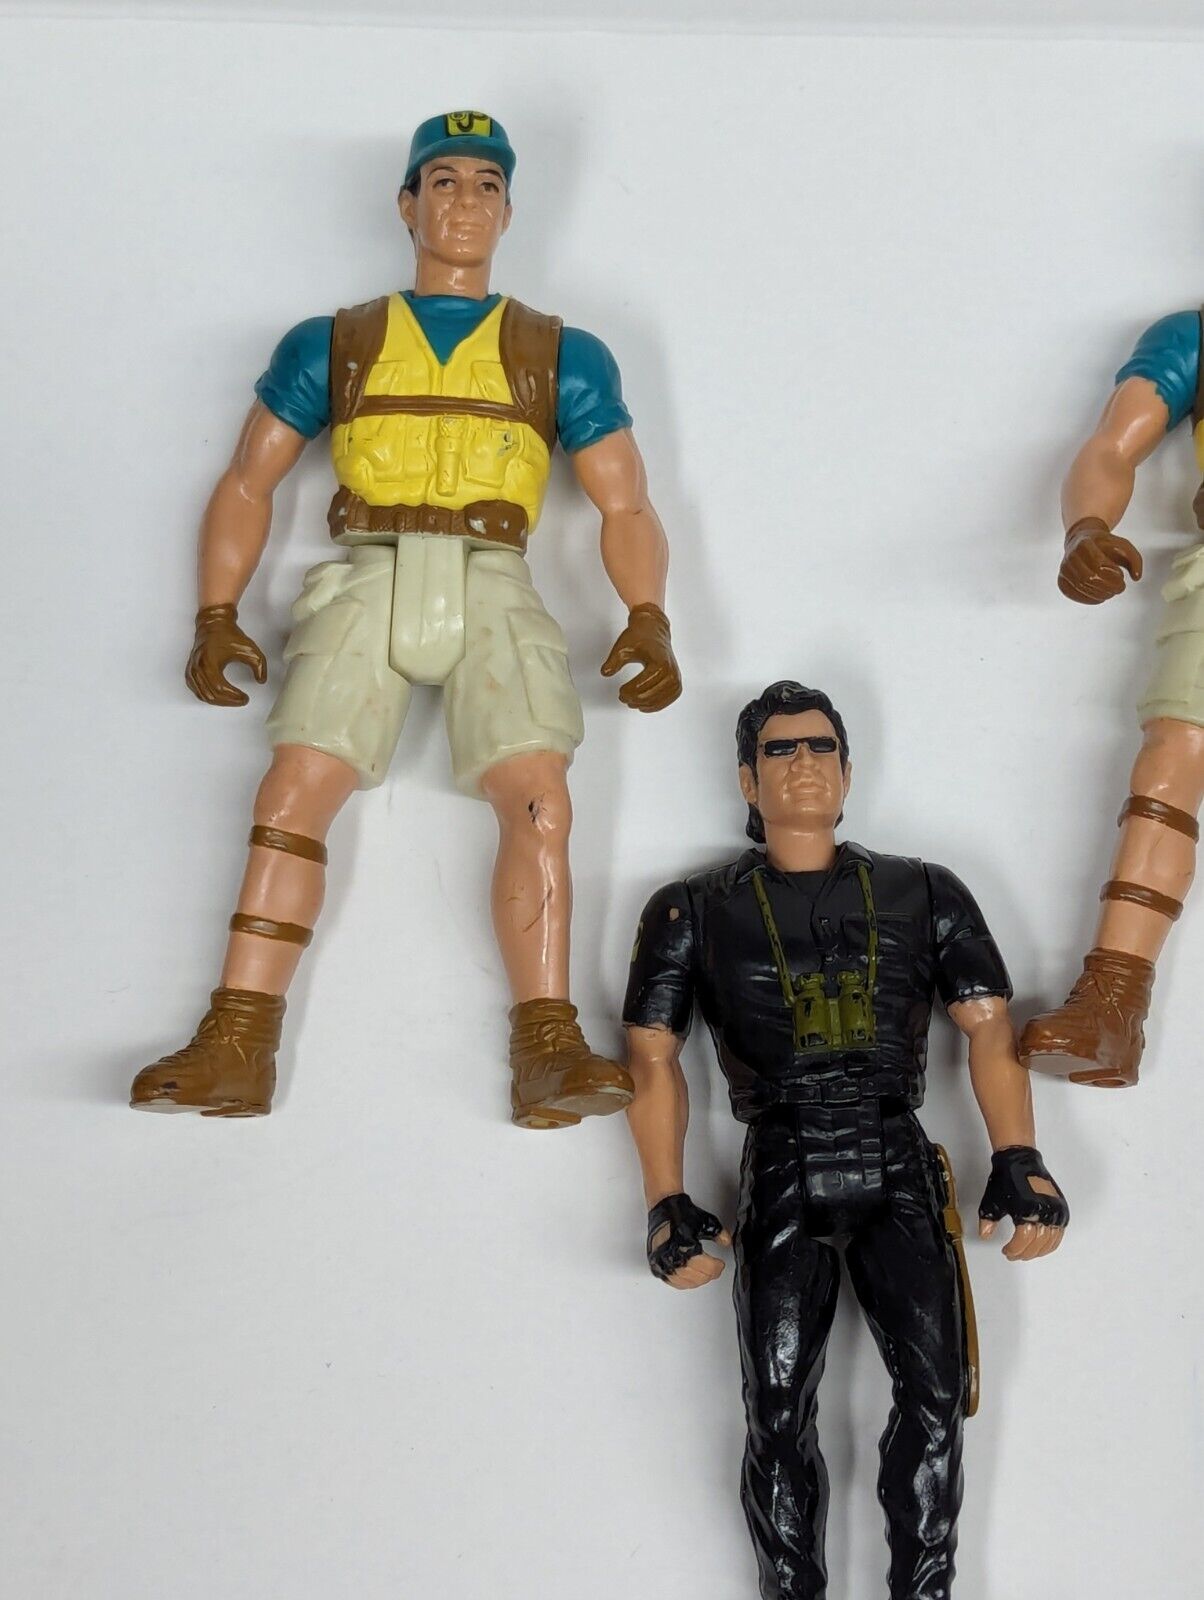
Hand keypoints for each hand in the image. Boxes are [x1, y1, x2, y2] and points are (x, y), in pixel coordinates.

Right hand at [185, 603, 267, 706]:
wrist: (213, 624)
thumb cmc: (228, 635)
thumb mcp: (249, 648)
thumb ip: (259, 665)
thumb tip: (261, 680)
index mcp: (209, 661)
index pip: (220, 688)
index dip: (233, 697)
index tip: (245, 698)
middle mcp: (197, 667)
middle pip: (211, 695)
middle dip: (229, 701)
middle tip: (241, 700)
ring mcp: (191, 670)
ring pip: (204, 696)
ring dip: (220, 701)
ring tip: (233, 699)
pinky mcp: (190, 672)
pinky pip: (197, 691)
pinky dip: (209, 697)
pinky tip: (221, 696)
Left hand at [601, 603, 681, 711]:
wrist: (653, 629)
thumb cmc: (640, 636)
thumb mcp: (622, 647)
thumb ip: (613, 662)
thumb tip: (605, 673)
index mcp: (660, 663)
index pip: (641, 687)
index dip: (628, 692)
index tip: (620, 691)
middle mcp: (671, 671)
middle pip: (649, 695)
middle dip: (634, 699)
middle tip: (623, 697)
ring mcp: (676, 677)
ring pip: (659, 700)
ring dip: (644, 704)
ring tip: (632, 702)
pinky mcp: (677, 681)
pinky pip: (668, 699)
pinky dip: (657, 705)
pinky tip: (645, 705)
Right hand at [646, 1192, 730, 1287]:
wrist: (663, 1205)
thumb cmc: (681, 1212)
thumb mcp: (707, 1222)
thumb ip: (720, 1235)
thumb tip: (726, 1243)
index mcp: (686, 1249)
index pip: (708, 1269)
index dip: (718, 1267)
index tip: (720, 1264)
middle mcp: (673, 1258)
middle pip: (697, 1277)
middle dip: (709, 1274)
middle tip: (714, 1269)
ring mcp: (663, 1262)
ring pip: (684, 1282)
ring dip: (696, 1280)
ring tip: (702, 1273)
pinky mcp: (656, 1263)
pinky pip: (670, 1280)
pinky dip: (681, 1281)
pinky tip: (686, 1277)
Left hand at [978, 1146, 1068, 1261]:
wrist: (1020, 1160)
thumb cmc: (1006, 1178)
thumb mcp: (992, 1202)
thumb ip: (987, 1222)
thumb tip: (986, 1235)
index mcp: (1027, 1211)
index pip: (1023, 1242)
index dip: (1014, 1250)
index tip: (1007, 1251)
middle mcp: (1044, 1211)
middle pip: (1037, 1244)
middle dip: (1024, 1252)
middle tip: (1016, 1254)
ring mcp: (1055, 1210)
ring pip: (1050, 1241)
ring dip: (1038, 1250)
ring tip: (1027, 1251)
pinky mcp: (1060, 1207)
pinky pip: (1059, 1232)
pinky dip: (1051, 1242)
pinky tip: (1042, 1244)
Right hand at [1058, 517, 1142, 604]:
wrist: (1081, 540)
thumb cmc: (1102, 544)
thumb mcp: (1123, 545)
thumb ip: (1135, 560)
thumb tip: (1136, 577)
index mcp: (1085, 544)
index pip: (1098, 565)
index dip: (1112, 575)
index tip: (1121, 577)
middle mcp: (1071, 556)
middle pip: (1089, 578)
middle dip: (1108, 587)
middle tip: (1119, 588)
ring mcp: (1064, 569)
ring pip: (1081, 588)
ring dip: (1100, 594)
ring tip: (1110, 591)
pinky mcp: (1061, 580)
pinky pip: (1073, 594)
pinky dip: (1089, 599)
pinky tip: (1099, 596)